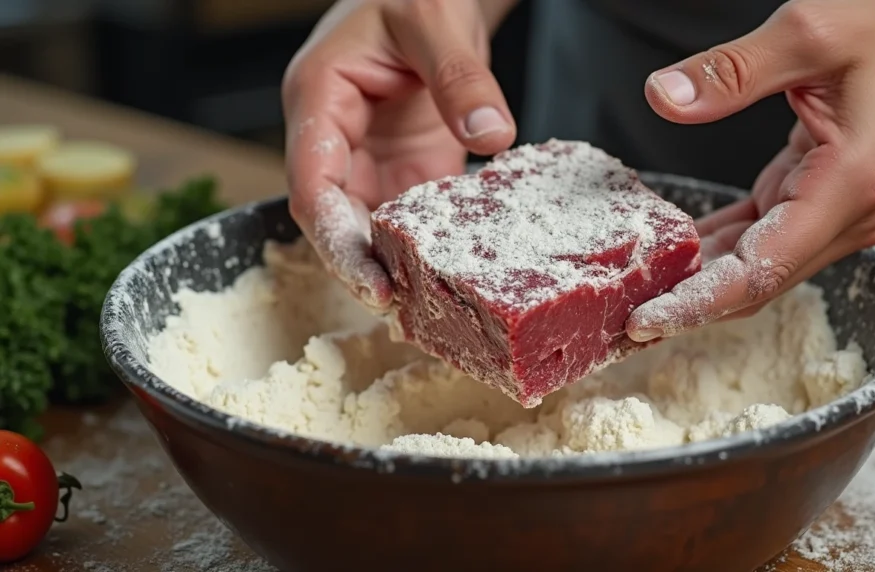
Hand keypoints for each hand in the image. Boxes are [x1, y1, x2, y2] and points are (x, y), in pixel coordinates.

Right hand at [282, 0, 516, 308]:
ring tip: (428, 311)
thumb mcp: (435, 18)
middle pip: (333, 219)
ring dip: (390, 268)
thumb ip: (460, 75)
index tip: (370, 280)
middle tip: (403, 311)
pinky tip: (450, 281)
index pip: (310, 183)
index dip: (335, 238)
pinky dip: (422, 253)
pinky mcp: (403, 171)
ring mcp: (369, 160)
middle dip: (360, 267)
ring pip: (365, 229)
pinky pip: (404, 221)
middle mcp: (335, 139)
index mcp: (319, 99)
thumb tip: (490, 135)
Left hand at [627, 0, 874, 341]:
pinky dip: (722, 247)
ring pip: (758, 265)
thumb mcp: (811, 33)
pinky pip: (764, 235)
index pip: (761, 271)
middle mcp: (848, 216)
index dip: (700, 303)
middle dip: (689, 305)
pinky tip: (677, 251)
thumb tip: (664, 97)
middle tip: (621, 319)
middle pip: (756, 282)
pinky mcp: (825, 199)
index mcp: (849, 187)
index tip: (648, 320)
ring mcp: (839, 213)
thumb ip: (733, 71)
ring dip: (701, 281)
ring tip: (636, 291)